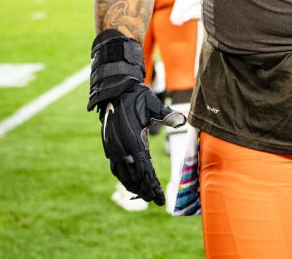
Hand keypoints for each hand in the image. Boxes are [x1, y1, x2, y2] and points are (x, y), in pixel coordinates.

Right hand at [99, 83, 185, 203]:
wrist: (114, 91)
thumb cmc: (136, 97)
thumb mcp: (152, 104)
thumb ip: (167, 115)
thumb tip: (182, 120)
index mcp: (133, 140)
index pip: (145, 169)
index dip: (152, 184)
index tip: (160, 196)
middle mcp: (122, 148)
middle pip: (135, 176)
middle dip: (146, 189)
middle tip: (157, 201)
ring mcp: (113, 149)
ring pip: (123, 175)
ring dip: (134, 186)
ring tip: (145, 196)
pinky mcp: (109, 147)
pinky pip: (116, 168)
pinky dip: (123, 178)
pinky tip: (130, 183)